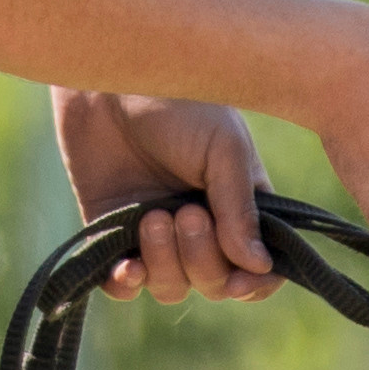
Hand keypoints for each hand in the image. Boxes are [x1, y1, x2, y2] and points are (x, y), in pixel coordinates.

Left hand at [52, 91, 283, 303]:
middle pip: (213, 282)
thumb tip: (259, 267)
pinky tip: (126, 266)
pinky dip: (126, 283)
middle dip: (202, 259)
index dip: (253, 284)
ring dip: (164, 263)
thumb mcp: (224, 149)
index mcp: (240, 206)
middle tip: (186, 214)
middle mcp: (202, 227)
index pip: (258, 269)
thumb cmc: (178, 103)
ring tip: (152, 216)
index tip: (238, 278)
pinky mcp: (111, 232)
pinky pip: (122, 284)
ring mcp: (156, 233)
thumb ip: (239, 209)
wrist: (109, 82)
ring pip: (170, 287)